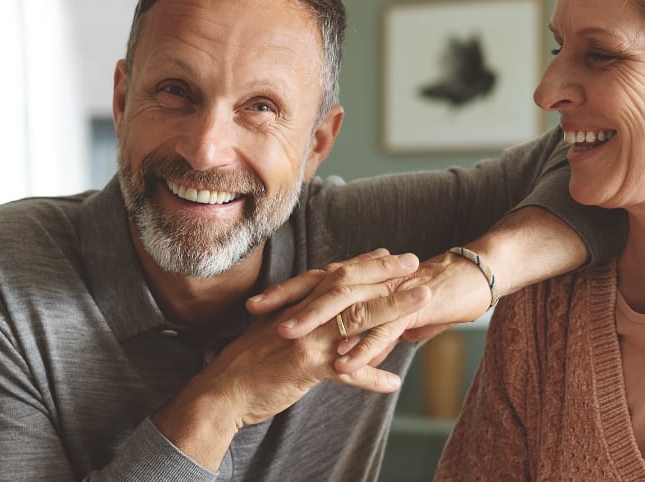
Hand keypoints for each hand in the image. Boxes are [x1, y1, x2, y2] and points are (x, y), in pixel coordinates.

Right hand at [154, 266, 429, 469]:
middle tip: (414, 262)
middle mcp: (304, 314)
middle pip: (351, 286)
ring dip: (393, 308)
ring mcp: (306, 337)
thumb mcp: (277, 330)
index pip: (337, 276)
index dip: (366, 264)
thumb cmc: (250, 361)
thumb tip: (327, 308)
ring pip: (356, 318)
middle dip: (385, 273)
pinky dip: (371, 377)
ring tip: (422, 299)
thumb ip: (303, 318)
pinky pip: (346, 370)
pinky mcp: (305, 365)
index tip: (392, 255)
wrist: (222, 388)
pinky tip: (393, 384)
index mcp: (298, 304)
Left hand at [250, 249, 492, 372]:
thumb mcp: (392, 313)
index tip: (253, 306)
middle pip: (324, 288)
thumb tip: (352, 347)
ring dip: (318, 321)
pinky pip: (385, 328)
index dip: (285, 292)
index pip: (316, 281)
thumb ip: (369, 328)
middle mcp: (372, 280)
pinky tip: (346, 363)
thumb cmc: (432, 295)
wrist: (473, 278)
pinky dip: (364, 347)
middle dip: (290, 302)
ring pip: (350, 304)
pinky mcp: (414, 306)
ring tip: (291, 339)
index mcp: (364, 278)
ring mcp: (391, 292)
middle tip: (258, 316)